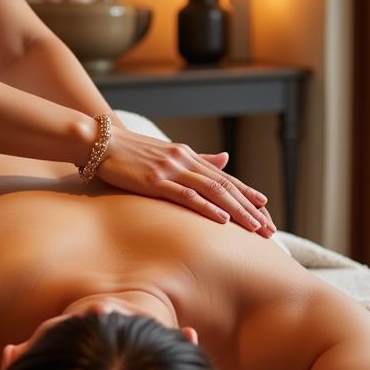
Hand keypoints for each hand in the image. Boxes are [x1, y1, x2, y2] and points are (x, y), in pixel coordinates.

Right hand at [92, 129, 276, 235]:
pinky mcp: (155, 181)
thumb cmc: (131, 151)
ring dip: (237, 211)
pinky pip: (186, 195)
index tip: (266, 209)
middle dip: (250, 208)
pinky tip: (222, 219)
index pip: (225, 177)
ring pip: (213, 191)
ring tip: (255, 228)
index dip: (247, 193)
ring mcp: (170, 170)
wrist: (100, 141)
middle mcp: (184, 160)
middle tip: (269, 228)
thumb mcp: (168, 152)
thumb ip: (198, 158)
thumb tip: (225, 159)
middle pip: (225, 186)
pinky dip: (207, 207)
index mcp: (188, 156)